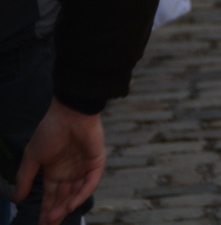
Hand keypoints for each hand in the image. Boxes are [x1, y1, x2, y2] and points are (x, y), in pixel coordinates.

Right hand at [13, 98, 104, 224]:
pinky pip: (91, 182)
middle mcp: (70, 172)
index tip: (40, 224)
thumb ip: (26, 178)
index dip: (45, 210)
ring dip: (67, 206)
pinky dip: (82, 193)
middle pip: (64, 198)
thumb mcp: (32, 157)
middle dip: (56, 213)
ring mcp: (84, 167)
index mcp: (55, 171)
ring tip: (55, 218)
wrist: (69, 113)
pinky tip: (71, 204)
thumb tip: (17, 198)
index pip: (51, 196)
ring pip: (77, 193)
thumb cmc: (49, 131)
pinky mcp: (97, 162)